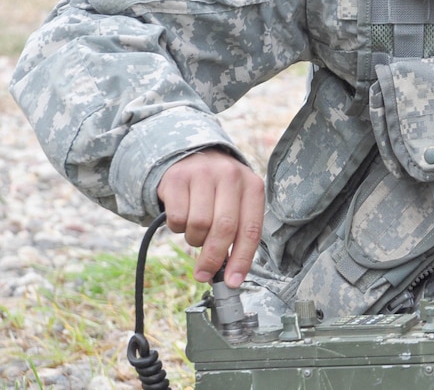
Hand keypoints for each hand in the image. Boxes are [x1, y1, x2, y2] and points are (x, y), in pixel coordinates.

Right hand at [157, 149, 264, 287]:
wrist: (193, 157)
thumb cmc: (219, 191)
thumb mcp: (236, 203)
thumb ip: (238, 233)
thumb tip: (230, 276)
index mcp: (252, 185)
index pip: (251, 229)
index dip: (242, 259)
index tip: (232, 282)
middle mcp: (231, 175)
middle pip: (225, 228)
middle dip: (213, 258)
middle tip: (204, 275)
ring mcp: (204, 173)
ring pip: (199, 225)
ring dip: (195, 239)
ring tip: (197, 230)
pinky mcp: (178, 177)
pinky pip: (177, 218)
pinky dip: (178, 227)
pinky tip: (183, 217)